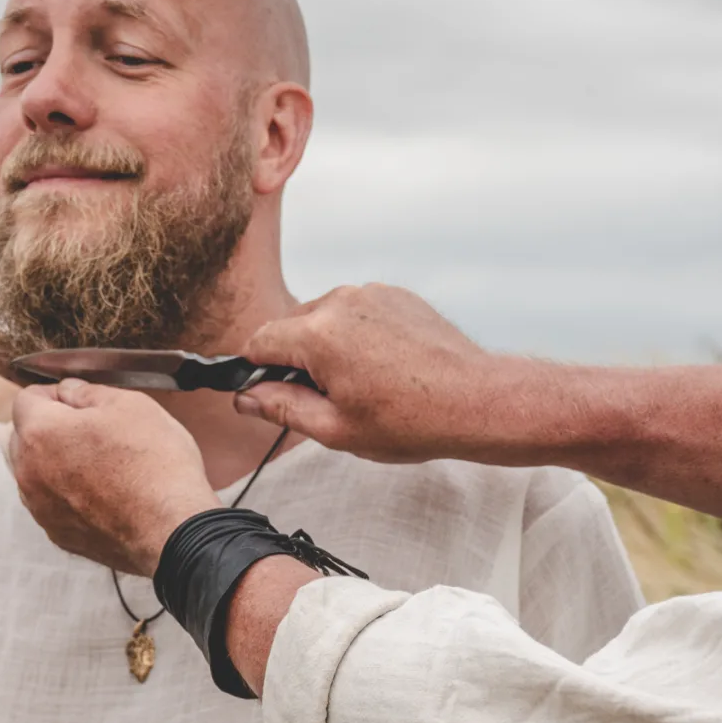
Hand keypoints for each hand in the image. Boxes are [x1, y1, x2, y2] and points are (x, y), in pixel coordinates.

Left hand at [9, 380, 215, 574]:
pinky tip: (105, 495)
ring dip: (58, 464)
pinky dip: (70, 496)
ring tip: (101, 466)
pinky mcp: (59, 535)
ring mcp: (41, 509)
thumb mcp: (130, 405)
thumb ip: (87, 392)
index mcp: (40, 433)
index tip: (78, 400)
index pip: (26, 399)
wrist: (172, 529)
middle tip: (92, 431)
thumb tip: (70, 392)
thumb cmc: (154, 465)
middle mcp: (29, 473)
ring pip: (37, 474)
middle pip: (26, 438)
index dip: (54, 393)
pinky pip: (54, 505)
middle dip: (51, 429)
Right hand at [236, 287, 533, 464]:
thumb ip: (281, 407)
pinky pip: (357, 313)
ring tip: (364, 385)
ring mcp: (371, 293)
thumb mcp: (335, 429)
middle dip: (297, 361)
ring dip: (328, 348)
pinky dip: (359, 337)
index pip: (259, 341)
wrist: (475, 400)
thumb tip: (246, 398)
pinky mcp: (395, 295)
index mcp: (318, 334)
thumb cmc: (413, 419)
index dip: (257, 371)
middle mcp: (341, 301)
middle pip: (291, 328)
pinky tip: (384, 368)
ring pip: (324, 320)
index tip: (269, 393)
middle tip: (329, 400)